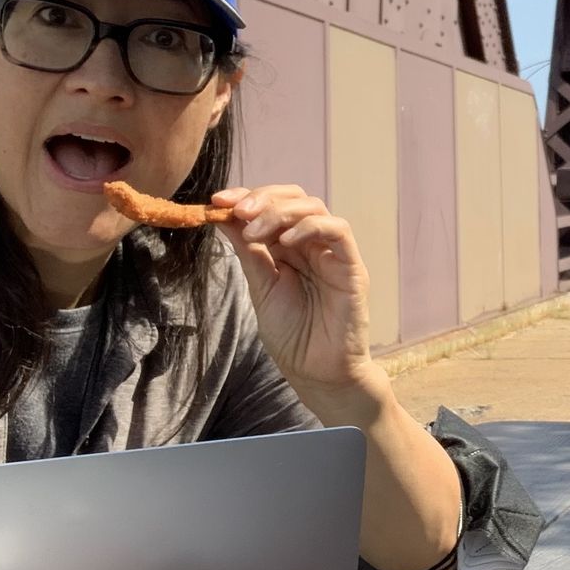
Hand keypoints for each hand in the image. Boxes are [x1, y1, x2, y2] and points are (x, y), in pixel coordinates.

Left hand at [212, 185, 373, 395]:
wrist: (315, 372)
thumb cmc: (291, 335)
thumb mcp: (260, 286)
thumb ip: (248, 251)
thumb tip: (221, 215)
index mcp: (288, 248)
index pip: (271, 207)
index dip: (246, 197)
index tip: (218, 201)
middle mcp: (312, 244)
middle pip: (294, 198)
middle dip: (263, 198)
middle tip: (237, 211)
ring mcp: (332, 253)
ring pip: (314, 208)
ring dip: (280, 212)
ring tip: (255, 232)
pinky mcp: (352, 266)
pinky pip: (338, 231)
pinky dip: (312, 227)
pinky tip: (288, 241)